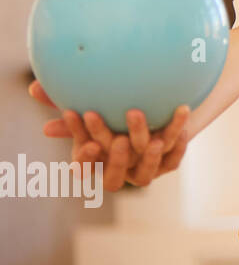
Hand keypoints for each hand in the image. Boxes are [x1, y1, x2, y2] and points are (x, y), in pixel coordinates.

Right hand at [29, 80, 191, 189]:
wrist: (159, 103)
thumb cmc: (114, 101)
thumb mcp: (93, 100)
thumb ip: (64, 98)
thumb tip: (34, 90)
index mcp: (97, 158)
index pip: (85, 168)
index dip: (85, 163)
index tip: (88, 146)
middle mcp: (120, 168)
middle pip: (115, 175)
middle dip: (117, 160)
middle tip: (120, 140)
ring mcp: (144, 169)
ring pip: (146, 170)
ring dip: (149, 156)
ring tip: (154, 139)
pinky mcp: (167, 163)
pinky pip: (172, 161)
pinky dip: (177, 147)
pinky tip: (179, 129)